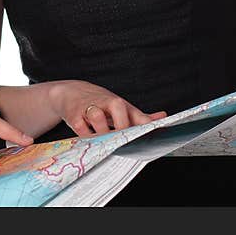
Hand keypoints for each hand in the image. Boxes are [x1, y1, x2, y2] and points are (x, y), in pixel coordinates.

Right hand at [48, 80, 166, 136]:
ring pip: (98, 118)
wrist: (72, 92)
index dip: (144, 127)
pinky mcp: (74, 116)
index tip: (149, 138)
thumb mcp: (121, 107)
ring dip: (102, 132)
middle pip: (118, 112)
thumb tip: (163, 117)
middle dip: (122, 129)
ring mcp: (90, 109)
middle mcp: (107, 103)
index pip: (137, 116)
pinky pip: (81, 128)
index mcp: (121, 104)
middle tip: (123, 142)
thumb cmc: (101, 103)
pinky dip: (86, 136)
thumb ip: (141, 117)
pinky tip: (89, 140)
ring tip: (104, 141)